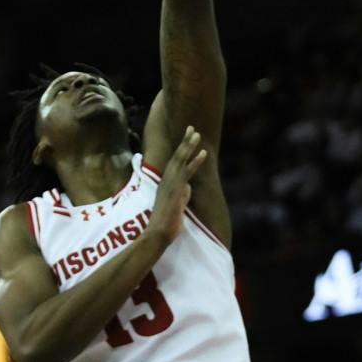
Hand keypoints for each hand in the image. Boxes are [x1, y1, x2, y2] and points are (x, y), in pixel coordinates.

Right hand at [149, 128, 208, 249]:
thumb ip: (182, 194)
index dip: (181, 150)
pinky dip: (195, 161)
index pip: (174, 162)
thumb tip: (189, 187)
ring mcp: (170, 183)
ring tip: (197, 133)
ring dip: (189, 145)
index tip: (188, 139)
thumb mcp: (176, 205)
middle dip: (185, 142)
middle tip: (192, 128)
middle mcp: (166, 180)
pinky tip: (203, 152)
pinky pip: (186, 171)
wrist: (158, 233)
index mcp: (165, 183)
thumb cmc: (166, 223)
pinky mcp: (176, 189)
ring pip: (180, 160)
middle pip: (176, 156)